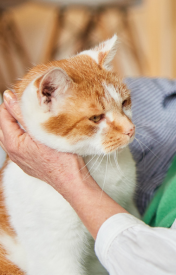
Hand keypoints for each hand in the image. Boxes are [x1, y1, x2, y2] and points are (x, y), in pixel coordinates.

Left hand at [0, 90, 127, 237]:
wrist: (71, 181)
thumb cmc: (62, 158)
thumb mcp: (43, 131)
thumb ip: (23, 114)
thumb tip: (8, 97)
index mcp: (13, 143)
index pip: (3, 116)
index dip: (12, 102)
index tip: (23, 93)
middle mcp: (13, 152)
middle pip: (5, 126)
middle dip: (13, 113)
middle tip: (28, 102)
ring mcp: (20, 160)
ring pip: (12, 136)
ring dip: (19, 124)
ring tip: (32, 115)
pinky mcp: (28, 164)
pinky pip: (20, 145)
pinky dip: (24, 135)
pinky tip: (37, 132)